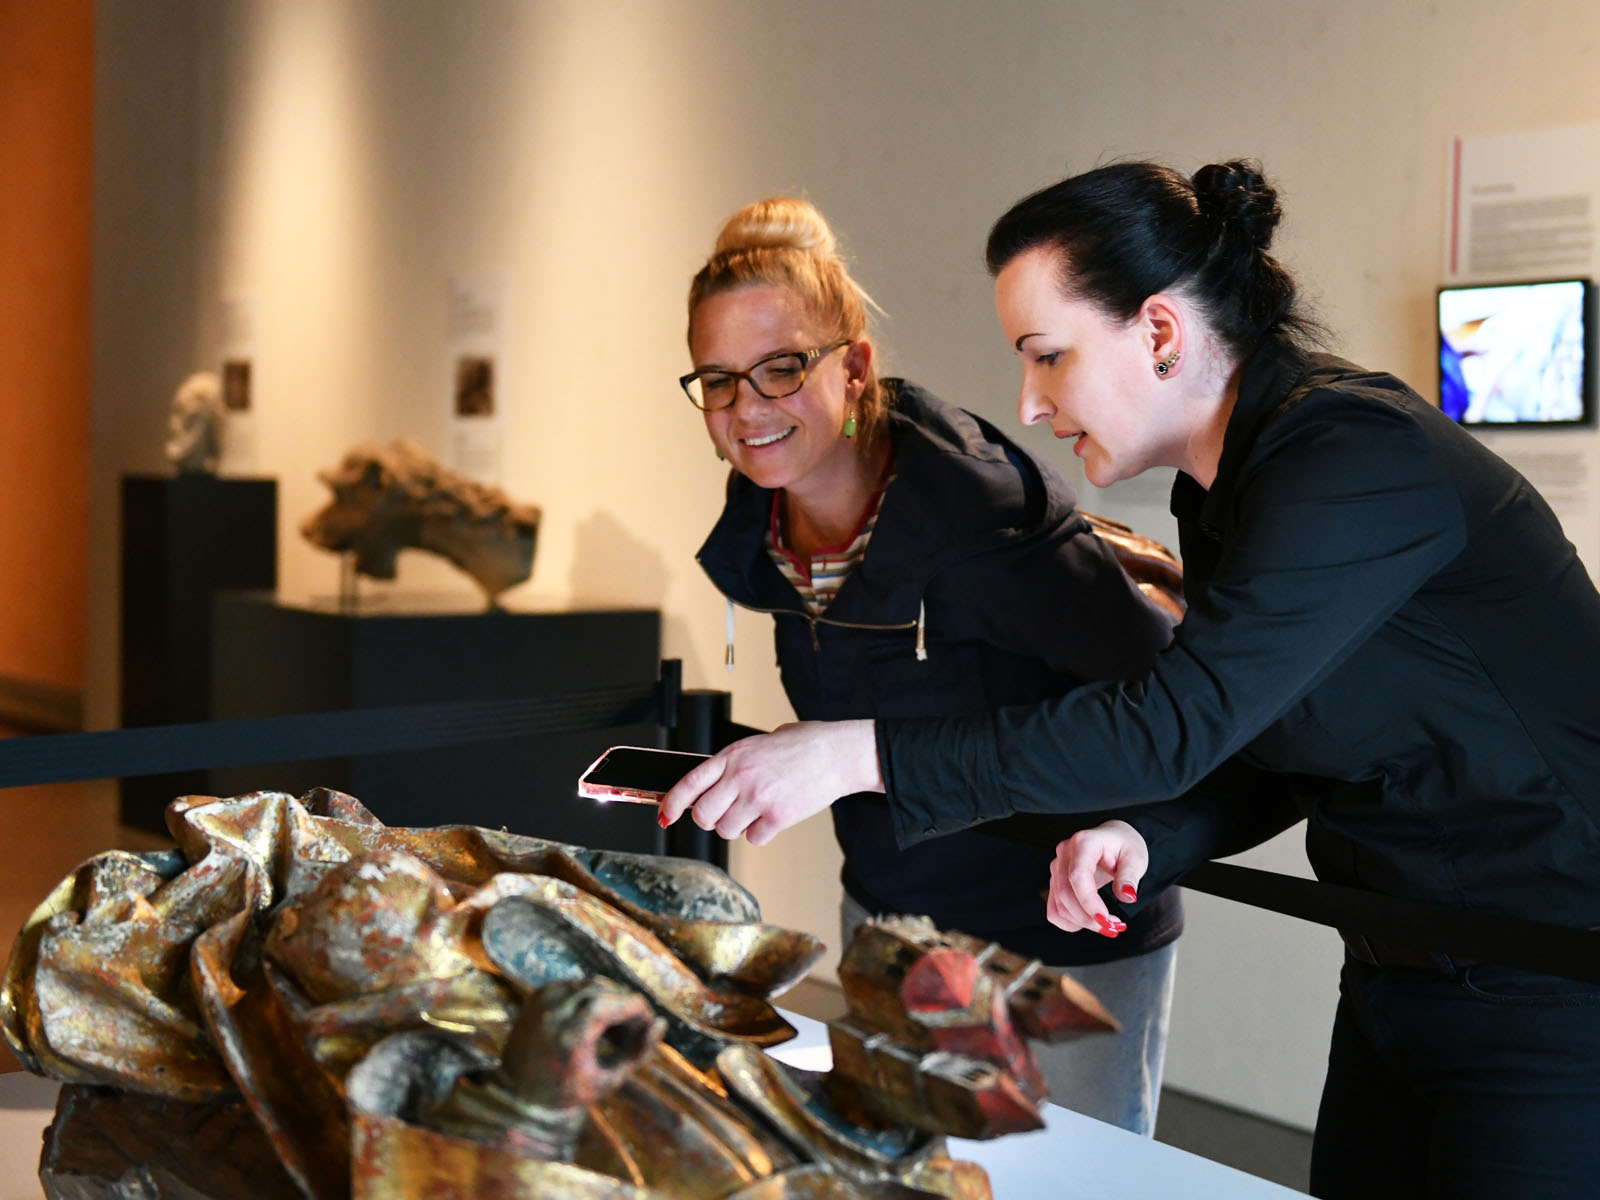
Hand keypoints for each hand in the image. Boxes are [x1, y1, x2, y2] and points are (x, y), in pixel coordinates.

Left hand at [657, 720, 881, 845]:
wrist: (838, 753)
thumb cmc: (805, 744)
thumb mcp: (762, 742)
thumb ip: (738, 761)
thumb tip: (718, 782)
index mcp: (733, 755)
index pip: (690, 783)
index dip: (673, 802)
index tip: (666, 814)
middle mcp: (741, 777)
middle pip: (703, 815)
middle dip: (709, 819)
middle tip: (722, 814)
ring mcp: (758, 799)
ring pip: (727, 830)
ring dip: (736, 826)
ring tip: (754, 812)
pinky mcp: (778, 817)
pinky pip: (754, 838)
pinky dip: (761, 833)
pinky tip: (773, 817)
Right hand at [1046, 820, 1148, 936]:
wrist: (1113, 839)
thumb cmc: (1124, 846)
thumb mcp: (1136, 858)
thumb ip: (1130, 877)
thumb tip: (1127, 897)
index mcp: (1083, 842)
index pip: (1077, 876)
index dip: (1089, 901)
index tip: (1106, 920)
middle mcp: (1064, 854)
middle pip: (1066, 894)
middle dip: (1088, 918)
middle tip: (1114, 927)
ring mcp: (1056, 868)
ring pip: (1059, 906)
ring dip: (1082, 922)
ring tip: (1108, 924)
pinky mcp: (1055, 882)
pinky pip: (1054, 910)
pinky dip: (1070, 923)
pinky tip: (1089, 921)